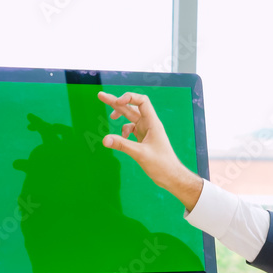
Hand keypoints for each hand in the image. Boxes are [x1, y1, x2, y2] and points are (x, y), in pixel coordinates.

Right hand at [97, 91, 202, 210]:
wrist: (171, 176)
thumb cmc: (161, 165)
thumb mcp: (140, 154)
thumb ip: (122, 145)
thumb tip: (104, 139)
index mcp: (153, 123)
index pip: (142, 101)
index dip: (129, 98)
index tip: (117, 102)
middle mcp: (150, 124)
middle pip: (132, 107)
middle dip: (117, 102)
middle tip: (101, 96)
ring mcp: (146, 131)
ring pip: (130, 118)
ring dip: (120, 115)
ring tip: (110, 116)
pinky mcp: (144, 139)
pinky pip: (131, 129)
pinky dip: (124, 131)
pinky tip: (121, 138)